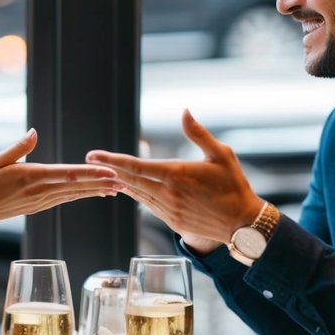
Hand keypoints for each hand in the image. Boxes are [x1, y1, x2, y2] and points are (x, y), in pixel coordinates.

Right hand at [0, 129, 117, 264]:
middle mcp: (40, 191)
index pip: (67, 174)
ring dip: (96, 190)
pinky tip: (96, 192)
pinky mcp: (40, 205)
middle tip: (124, 180)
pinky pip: (66, 198)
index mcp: (31, 177)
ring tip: (118, 187)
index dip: (90, 173)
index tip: (109, 172)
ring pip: (74, 194)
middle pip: (77, 186)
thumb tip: (35, 131)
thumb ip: (18, 147)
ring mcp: (41, 201)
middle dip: (101, 183)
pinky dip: (83, 194)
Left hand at [87, 109, 261, 254]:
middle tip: (92, 161)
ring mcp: (168, 210)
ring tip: (107, 172)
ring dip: (121, 182)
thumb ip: (198, 133)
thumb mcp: (221, 154)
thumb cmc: (234, 186)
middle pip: (130, 180)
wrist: (243, 223)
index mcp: (176, 174)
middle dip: (109, 170)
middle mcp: (168, 193)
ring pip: (136, 194)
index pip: (135, 166)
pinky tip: (129, 188)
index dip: (111, 160)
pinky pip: (147, 205)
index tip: (93, 155)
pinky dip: (136, 195)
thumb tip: (184, 111)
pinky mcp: (172, 221)